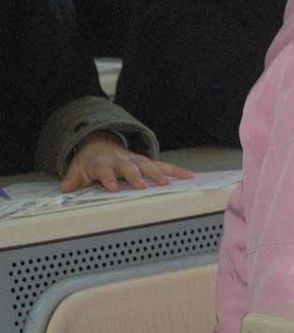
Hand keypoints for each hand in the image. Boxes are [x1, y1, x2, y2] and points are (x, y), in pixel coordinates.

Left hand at [60, 132, 193, 192]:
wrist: (100, 144)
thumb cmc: (91, 162)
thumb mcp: (78, 169)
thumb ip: (73, 179)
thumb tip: (65, 188)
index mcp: (104, 163)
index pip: (106, 171)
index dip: (109, 179)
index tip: (112, 188)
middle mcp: (121, 160)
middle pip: (130, 167)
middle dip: (137, 176)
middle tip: (143, 185)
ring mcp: (136, 160)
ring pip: (149, 165)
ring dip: (158, 173)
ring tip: (167, 183)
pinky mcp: (147, 162)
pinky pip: (164, 165)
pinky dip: (176, 171)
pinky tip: (188, 176)